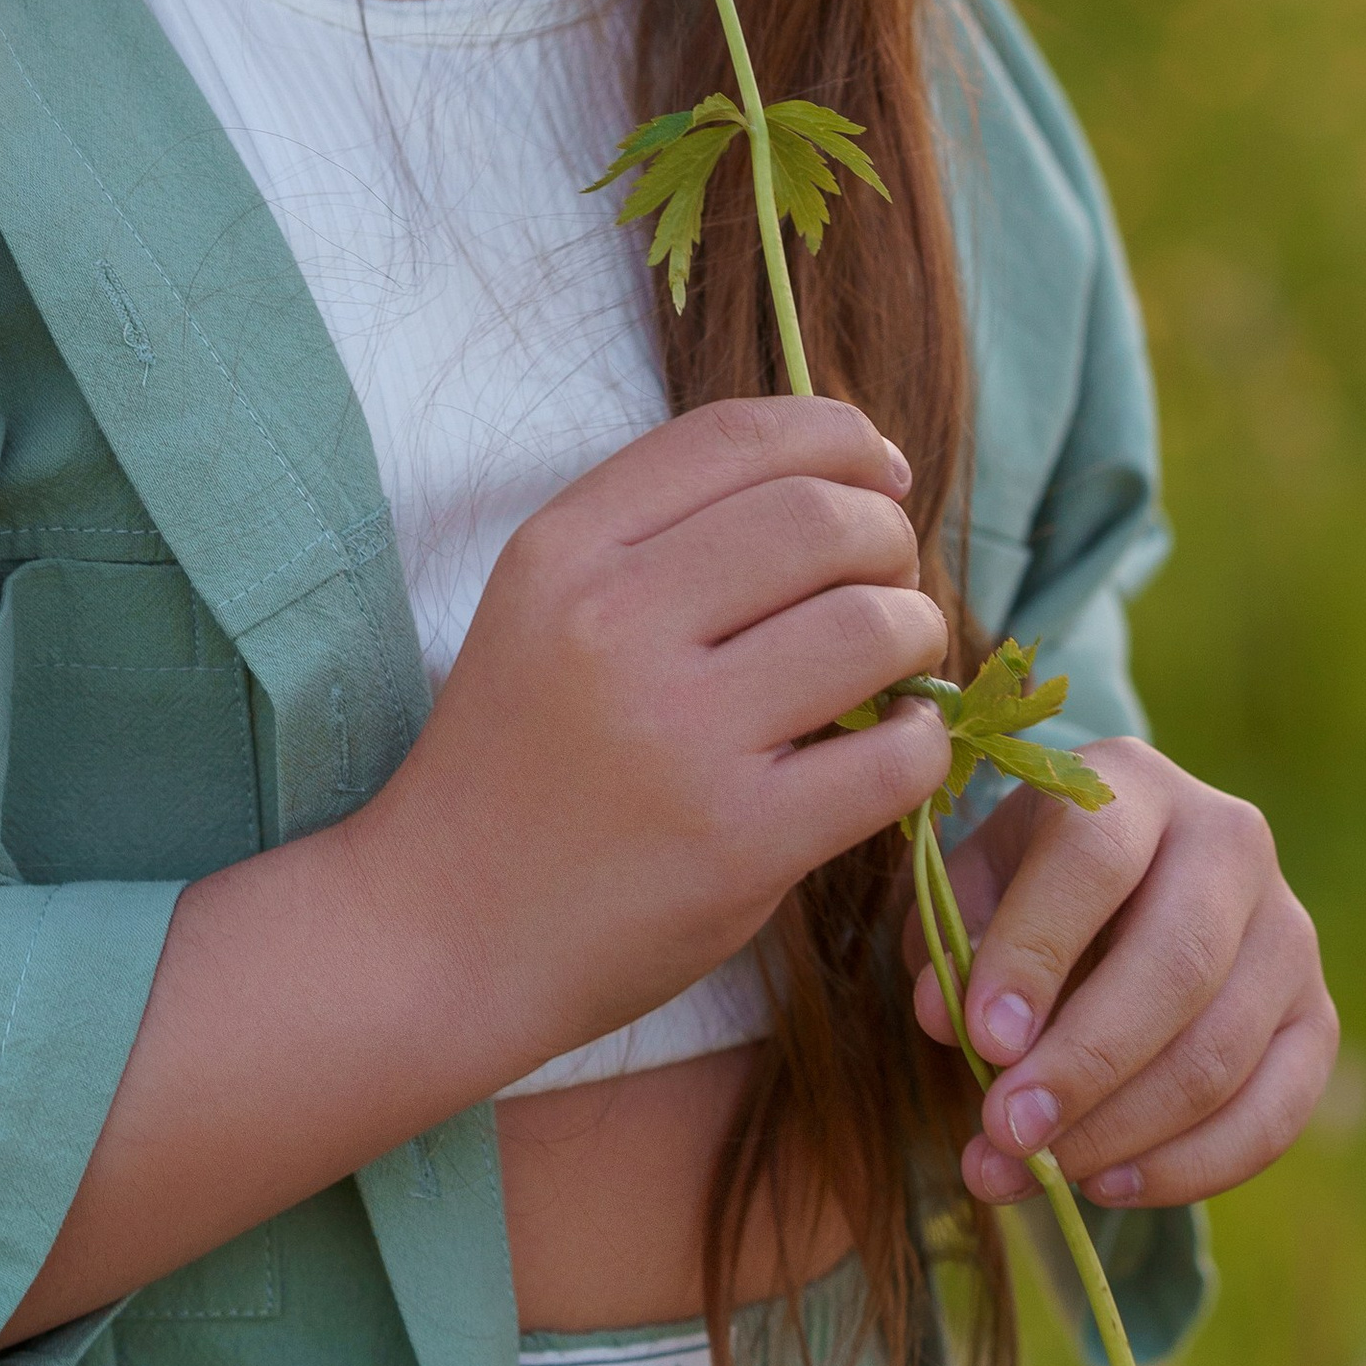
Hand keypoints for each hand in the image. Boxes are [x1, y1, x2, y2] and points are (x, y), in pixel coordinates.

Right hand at [367, 394, 952, 1083]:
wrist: (442, 930)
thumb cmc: (516, 760)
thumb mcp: (544, 607)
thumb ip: (663, 534)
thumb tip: (852, 478)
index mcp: (562, 550)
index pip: (739, 434)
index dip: (838, 436)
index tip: (878, 474)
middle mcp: (614, 623)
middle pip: (821, 518)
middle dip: (889, 539)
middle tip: (887, 587)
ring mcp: (678, 734)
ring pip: (872, 625)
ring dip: (916, 633)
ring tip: (896, 665)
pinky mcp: (739, 840)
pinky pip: (895, 758)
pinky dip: (923, 742)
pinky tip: (896, 746)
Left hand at [907, 741, 1336, 1208]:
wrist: (1126, 886)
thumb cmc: (1028, 884)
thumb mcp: (974, 883)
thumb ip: (950, 939)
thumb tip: (945, 1019)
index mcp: (1132, 784)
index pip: (1094, 859)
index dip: (1036, 952)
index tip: (980, 1041)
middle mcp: (1230, 842)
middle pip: (1175, 965)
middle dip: (1084, 1065)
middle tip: (1005, 1134)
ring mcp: (1289, 932)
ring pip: (1220, 1050)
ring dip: (1122, 1131)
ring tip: (1038, 1173)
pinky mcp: (1316, 1018)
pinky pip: (1273, 1114)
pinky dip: (1189, 1166)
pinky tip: (1108, 1185)